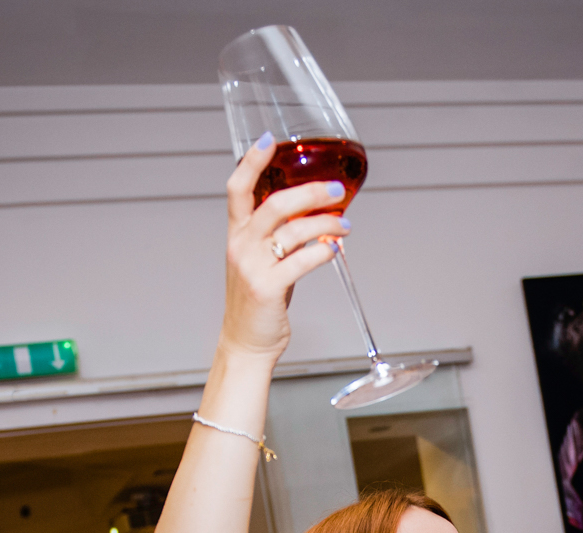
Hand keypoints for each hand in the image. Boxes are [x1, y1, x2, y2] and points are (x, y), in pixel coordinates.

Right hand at [220, 137, 351, 362]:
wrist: (247, 342)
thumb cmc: (258, 300)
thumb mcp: (260, 260)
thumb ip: (279, 236)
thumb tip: (317, 212)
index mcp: (236, 234)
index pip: (238, 188)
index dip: (251, 161)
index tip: (270, 139)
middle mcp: (240, 245)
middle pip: (275, 203)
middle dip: (311, 192)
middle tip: (337, 190)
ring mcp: (251, 266)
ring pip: (293, 230)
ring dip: (326, 223)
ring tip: (346, 226)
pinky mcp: (267, 288)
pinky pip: (301, 261)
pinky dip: (322, 252)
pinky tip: (334, 249)